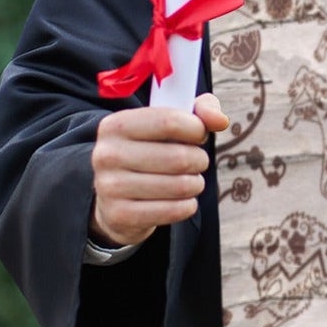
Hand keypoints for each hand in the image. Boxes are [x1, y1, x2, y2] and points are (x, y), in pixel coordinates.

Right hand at [89, 92, 229, 247]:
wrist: (115, 197)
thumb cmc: (150, 150)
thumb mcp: (169, 122)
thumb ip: (200, 111)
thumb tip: (220, 120)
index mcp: (116, 125)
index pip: (169, 121)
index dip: (197, 129)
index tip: (199, 135)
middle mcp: (107, 154)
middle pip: (179, 157)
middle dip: (199, 160)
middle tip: (196, 162)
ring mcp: (110, 187)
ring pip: (180, 186)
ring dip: (196, 184)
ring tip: (190, 181)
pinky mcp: (120, 215)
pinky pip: (173, 210)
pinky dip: (188, 206)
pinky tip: (182, 200)